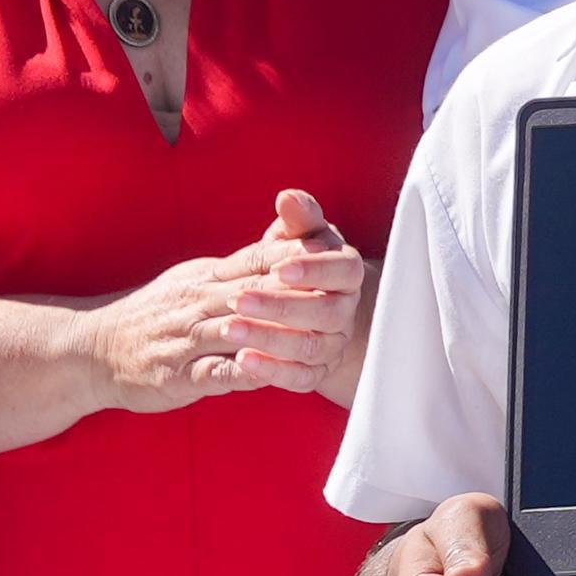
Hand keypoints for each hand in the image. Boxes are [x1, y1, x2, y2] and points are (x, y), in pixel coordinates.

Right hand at [77, 209, 354, 415]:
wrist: (91, 348)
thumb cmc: (156, 315)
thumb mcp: (195, 279)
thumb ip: (241, 267)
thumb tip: (289, 245)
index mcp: (206, 278)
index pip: (257, 260)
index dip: (295, 259)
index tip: (333, 256)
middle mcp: (196, 303)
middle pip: (253, 292)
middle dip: (295, 294)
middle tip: (338, 297)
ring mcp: (184, 339)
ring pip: (235, 331)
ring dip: (273, 332)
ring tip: (311, 335)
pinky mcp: (174, 375)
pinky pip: (213, 373)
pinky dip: (242, 373)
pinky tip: (268, 374)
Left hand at [222, 191, 368, 404]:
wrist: (309, 309)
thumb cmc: (299, 265)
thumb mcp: (299, 239)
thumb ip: (298, 219)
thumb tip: (289, 197)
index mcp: (346, 274)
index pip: (343, 271)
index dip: (315, 271)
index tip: (280, 267)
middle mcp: (345, 311)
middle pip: (326, 313)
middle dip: (282, 306)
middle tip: (238, 299)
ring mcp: (333, 344)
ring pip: (311, 346)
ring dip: (270, 338)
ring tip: (229, 328)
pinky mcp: (316, 371)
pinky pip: (301, 377)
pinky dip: (273, 371)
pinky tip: (241, 359)